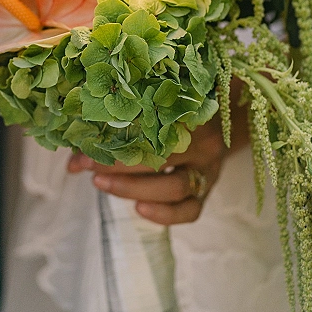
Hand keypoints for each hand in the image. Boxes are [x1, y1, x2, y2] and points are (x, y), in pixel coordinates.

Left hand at [68, 82, 248, 224]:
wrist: (233, 112)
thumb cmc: (186, 103)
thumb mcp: (167, 97)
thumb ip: (132, 109)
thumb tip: (79, 135)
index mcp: (192, 112)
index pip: (150, 129)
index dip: (114, 139)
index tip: (82, 145)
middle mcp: (204, 141)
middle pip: (161, 158)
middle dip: (118, 165)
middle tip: (86, 167)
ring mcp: (209, 168)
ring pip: (174, 187)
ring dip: (133, 188)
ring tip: (102, 184)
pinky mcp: (210, 187)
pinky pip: (191, 210)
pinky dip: (164, 214)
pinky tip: (138, 208)